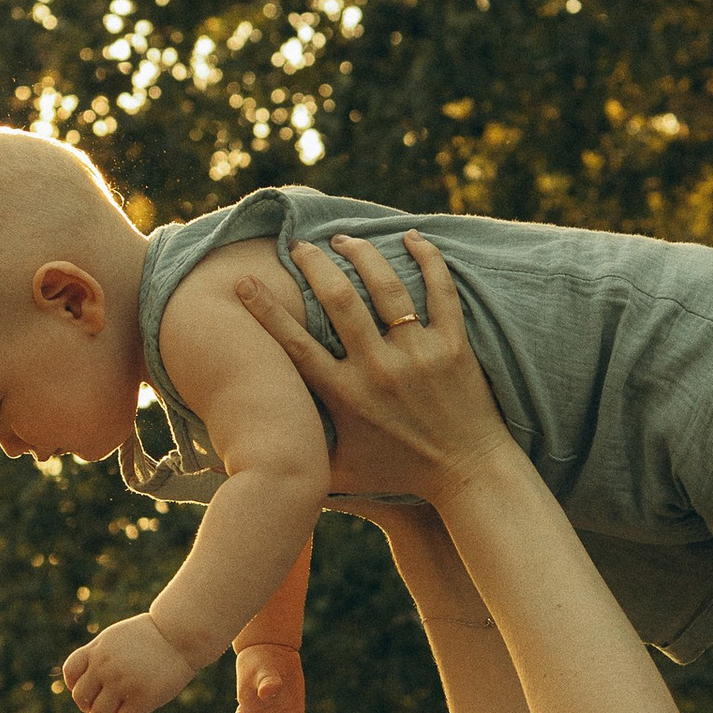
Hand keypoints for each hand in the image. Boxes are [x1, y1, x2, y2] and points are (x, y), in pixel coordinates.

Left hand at [61, 612, 198, 712]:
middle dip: (85, 711)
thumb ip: (104, 655)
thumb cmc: (154, 635)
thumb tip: (96, 680)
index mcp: (98, 650)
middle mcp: (104, 667)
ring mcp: (121, 683)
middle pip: (81, 697)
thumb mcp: (119, 638)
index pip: (71, 671)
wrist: (180, 634)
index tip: (82, 696)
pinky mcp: (140, 697)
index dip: (73, 686)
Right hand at [234, 233, 509, 505]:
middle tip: (300, 246)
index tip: (245, 282)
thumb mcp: (341, 473)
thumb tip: (258, 451)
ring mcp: (418, 354)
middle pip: (338, 300)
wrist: (467, 475)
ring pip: (385, 286)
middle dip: (314, 264)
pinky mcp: (453, 346)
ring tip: (344, 239)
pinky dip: (428, 259)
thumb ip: (302, 456)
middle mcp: (378, 370)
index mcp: (345, 396)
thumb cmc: (400, 474)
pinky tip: (411, 237)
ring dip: (361, 254)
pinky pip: (440, 291)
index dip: (266, 308)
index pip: (295, 343)